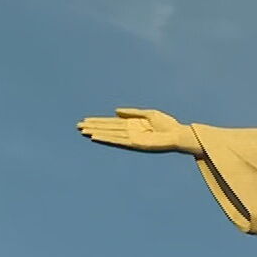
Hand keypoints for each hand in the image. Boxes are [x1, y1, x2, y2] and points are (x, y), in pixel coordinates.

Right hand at [76, 108, 198, 154]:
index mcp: (132, 125)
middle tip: (78, 126)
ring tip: (83, 131)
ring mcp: (131, 139)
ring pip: (110, 135)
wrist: (178, 134)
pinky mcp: (135, 144)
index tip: (86, 120)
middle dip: (94, 127)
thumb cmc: (167, 125)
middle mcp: (130, 133)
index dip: (99, 122)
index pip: (111, 123)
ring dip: (97, 133)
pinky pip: (118, 141)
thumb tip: (115, 112)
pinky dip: (107, 139)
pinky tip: (96, 137)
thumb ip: (132, 113)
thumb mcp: (148, 114)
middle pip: (108, 129)